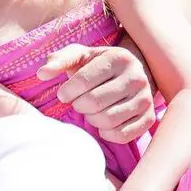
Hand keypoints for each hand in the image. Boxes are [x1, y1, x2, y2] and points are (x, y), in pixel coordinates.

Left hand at [38, 43, 155, 142]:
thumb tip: (42, 74)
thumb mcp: (79, 55)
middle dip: (79, 105)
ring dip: (91, 119)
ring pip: (108, 120)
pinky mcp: (149, 118)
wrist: (131, 73)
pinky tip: (103, 123)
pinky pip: (122, 135)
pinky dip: (106, 133)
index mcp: (119, 58)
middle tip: (78, 103)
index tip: (63, 94)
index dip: (67, 92)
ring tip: (91, 111)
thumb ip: (59, 61)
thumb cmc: (98, 65)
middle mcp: (137, 77)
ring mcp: (145, 99)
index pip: (83, 81)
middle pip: (94, 103)